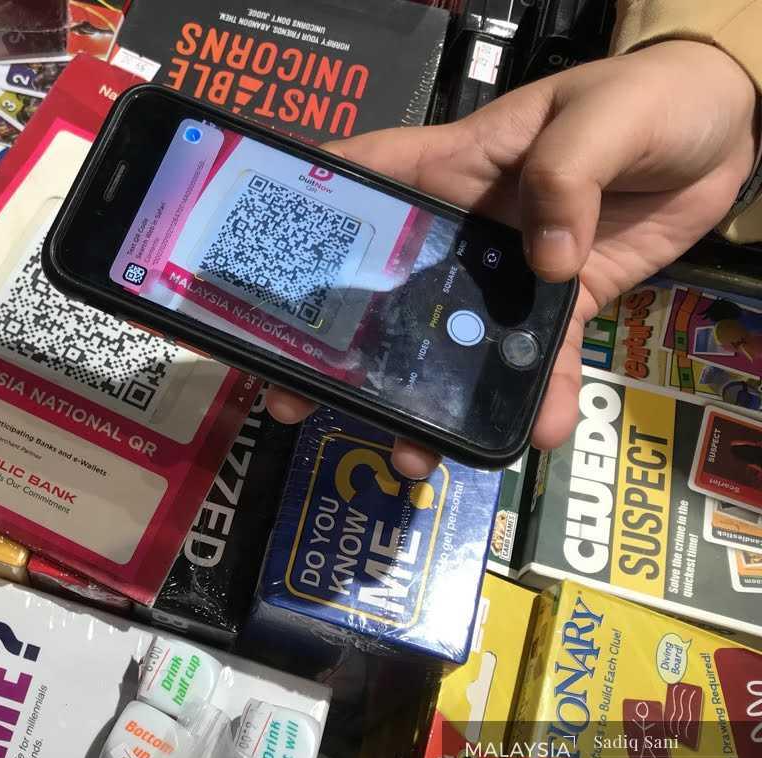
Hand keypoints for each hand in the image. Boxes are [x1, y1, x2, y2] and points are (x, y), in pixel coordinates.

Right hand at [266, 40, 759, 477]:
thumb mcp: (606, 116)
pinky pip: (540, 361)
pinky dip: (538, 400)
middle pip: (382, 290)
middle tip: (293, 397)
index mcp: (452, 167)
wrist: (728, 133)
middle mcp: (462, 229)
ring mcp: (507, 275)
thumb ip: (568, 174)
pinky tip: (534, 434)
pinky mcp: (559, 306)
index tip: (248, 271)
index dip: (302, 218)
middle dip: (336, 348)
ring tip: (408, 453)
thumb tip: (544, 263)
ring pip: (453, 346)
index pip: (358, 182)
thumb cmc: (654, 100)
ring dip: (427, 403)